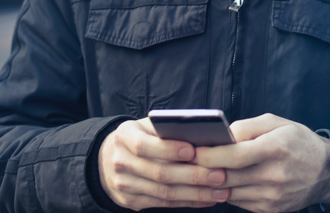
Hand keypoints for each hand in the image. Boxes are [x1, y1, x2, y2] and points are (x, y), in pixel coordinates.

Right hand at [98, 117, 229, 209]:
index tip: (193, 150)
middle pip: (159, 173)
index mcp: (124, 136)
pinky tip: (207, 199)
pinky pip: (163, 203)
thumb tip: (204, 134)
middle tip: (220, 175)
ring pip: (164, 192)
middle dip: (193, 176)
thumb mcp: (147, 126)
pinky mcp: (130, 201)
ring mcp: (123, 184)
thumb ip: (168, 129)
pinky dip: (188, 202)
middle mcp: (120, 161)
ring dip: (196, 193)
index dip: (169, 150)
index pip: (144, 145)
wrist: (108, 158)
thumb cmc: (140, 136)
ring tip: (221, 191)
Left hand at [195, 113, 329, 212]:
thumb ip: (247, 127)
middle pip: (228, 176)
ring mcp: (272, 196)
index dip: (209, 155)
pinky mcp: (271, 209)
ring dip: (213, 183)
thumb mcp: (276, 123)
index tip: (193, 151)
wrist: (326, 171)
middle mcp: (274, 175)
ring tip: (203, 171)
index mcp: (275, 148)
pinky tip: (225, 181)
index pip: (234, 156)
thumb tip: (220, 136)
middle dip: (204, 170)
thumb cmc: (298, 142)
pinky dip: (229, 191)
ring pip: (230, 192)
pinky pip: (239, 202)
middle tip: (188, 162)